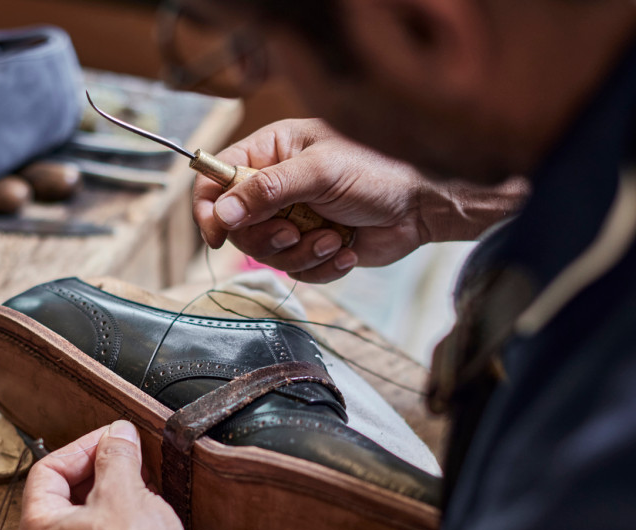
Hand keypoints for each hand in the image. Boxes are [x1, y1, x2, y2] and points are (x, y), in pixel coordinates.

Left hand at [17, 421, 282, 529]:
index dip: (83, 447)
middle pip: (61, 499)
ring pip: (80, 526)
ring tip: (140, 489)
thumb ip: (116, 455)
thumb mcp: (125, 491)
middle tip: (128, 460)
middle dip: (97, 474)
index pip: (48, 471)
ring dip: (108, 501)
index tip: (112, 439)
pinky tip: (143, 523)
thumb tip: (117, 435)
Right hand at [192, 119, 527, 283]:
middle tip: (298, 231)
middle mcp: (277, 186)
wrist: (426, 203)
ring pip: (268, 255)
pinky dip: (322, 266)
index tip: (218, 234)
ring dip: (301, 254)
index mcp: (271, 152)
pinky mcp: (315, 247)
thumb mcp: (319, 172)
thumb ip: (266, 191)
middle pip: (239, 228)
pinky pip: (297, 272)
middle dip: (270, 238)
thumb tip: (220, 215)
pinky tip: (346, 249)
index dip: (209, 209)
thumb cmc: (379, 168)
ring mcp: (295, 218)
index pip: (216, 180)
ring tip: (333, 238)